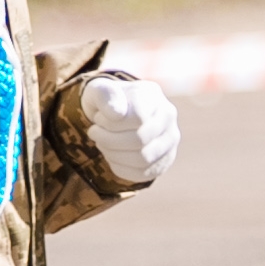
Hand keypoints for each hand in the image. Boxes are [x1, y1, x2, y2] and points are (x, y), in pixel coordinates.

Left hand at [75, 70, 180, 186]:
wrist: (114, 116)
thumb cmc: (107, 102)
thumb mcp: (99, 91)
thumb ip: (106, 96)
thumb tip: (117, 114)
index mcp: (153, 96)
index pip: (137, 117)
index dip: (111, 123)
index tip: (97, 119)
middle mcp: (168, 118)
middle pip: (139, 140)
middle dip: (109, 140)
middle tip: (95, 133)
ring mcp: (169, 141)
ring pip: (142, 159)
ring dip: (113, 154)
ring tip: (102, 143)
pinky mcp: (163, 162)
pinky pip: (142, 174)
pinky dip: (120, 167)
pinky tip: (111, 155)